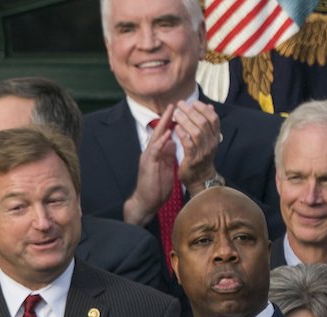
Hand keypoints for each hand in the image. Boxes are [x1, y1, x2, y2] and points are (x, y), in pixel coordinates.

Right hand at [123, 103, 178, 226]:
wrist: (146, 202)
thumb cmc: (156, 187)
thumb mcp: (165, 167)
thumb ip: (168, 154)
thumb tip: (173, 142)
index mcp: (156, 153)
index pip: (163, 134)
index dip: (170, 122)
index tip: (179, 111)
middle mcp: (150, 152)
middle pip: (158, 131)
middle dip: (166, 117)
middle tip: (174, 104)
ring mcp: (148, 158)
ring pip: (156, 137)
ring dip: (163, 124)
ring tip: (171, 112)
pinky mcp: (148, 165)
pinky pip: (155, 151)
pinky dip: (161, 141)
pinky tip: (167, 133)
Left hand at [174, 101, 220, 191]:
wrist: (200, 179)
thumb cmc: (201, 157)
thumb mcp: (207, 140)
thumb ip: (207, 124)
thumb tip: (210, 107)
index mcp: (215, 137)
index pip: (213, 118)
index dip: (204, 109)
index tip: (193, 102)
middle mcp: (211, 143)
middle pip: (204, 122)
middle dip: (192, 111)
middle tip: (181, 104)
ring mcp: (203, 151)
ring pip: (197, 132)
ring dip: (186, 120)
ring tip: (177, 114)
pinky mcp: (193, 159)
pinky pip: (189, 144)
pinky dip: (183, 134)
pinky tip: (176, 128)